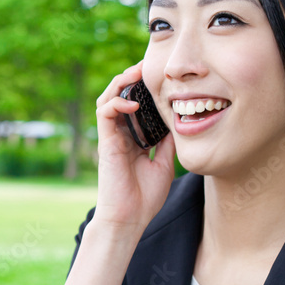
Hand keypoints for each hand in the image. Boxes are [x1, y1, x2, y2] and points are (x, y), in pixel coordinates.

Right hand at [91, 61, 176, 234]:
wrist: (130, 219)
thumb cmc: (145, 197)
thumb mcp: (164, 162)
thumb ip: (167, 141)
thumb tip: (179, 122)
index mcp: (133, 138)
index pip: (136, 104)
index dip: (145, 88)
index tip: (161, 76)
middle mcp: (120, 134)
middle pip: (120, 96)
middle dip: (132, 78)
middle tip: (149, 66)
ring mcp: (111, 137)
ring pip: (108, 98)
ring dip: (121, 83)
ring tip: (137, 73)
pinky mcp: (105, 142)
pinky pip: (105, 113)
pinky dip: (117, 103)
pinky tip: (133, 102)